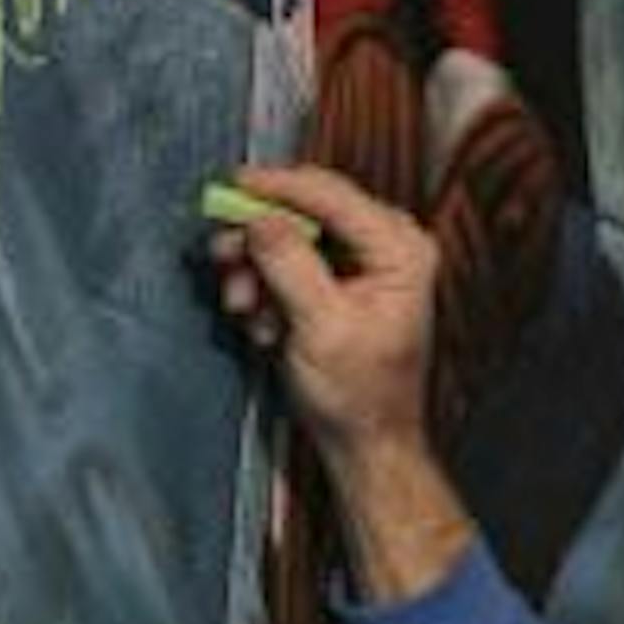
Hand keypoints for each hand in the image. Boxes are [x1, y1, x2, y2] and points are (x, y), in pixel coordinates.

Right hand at [210, 161, 437, 468]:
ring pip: (290, 238)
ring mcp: (360, 261)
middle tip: (224, 255)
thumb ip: (291, 265)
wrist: (363, 441)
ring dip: (257, 270)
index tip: (234, 182)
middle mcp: (385, 244)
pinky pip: (287, 264)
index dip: (279, 185)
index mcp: (400, 248)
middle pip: (307, 211)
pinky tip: (264, 326)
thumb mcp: (321, 327)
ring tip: (243, 307)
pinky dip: (266, 289)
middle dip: (260, 237)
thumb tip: (260, 218)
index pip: (333, 195)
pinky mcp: (334, 281)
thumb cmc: (358, 393)